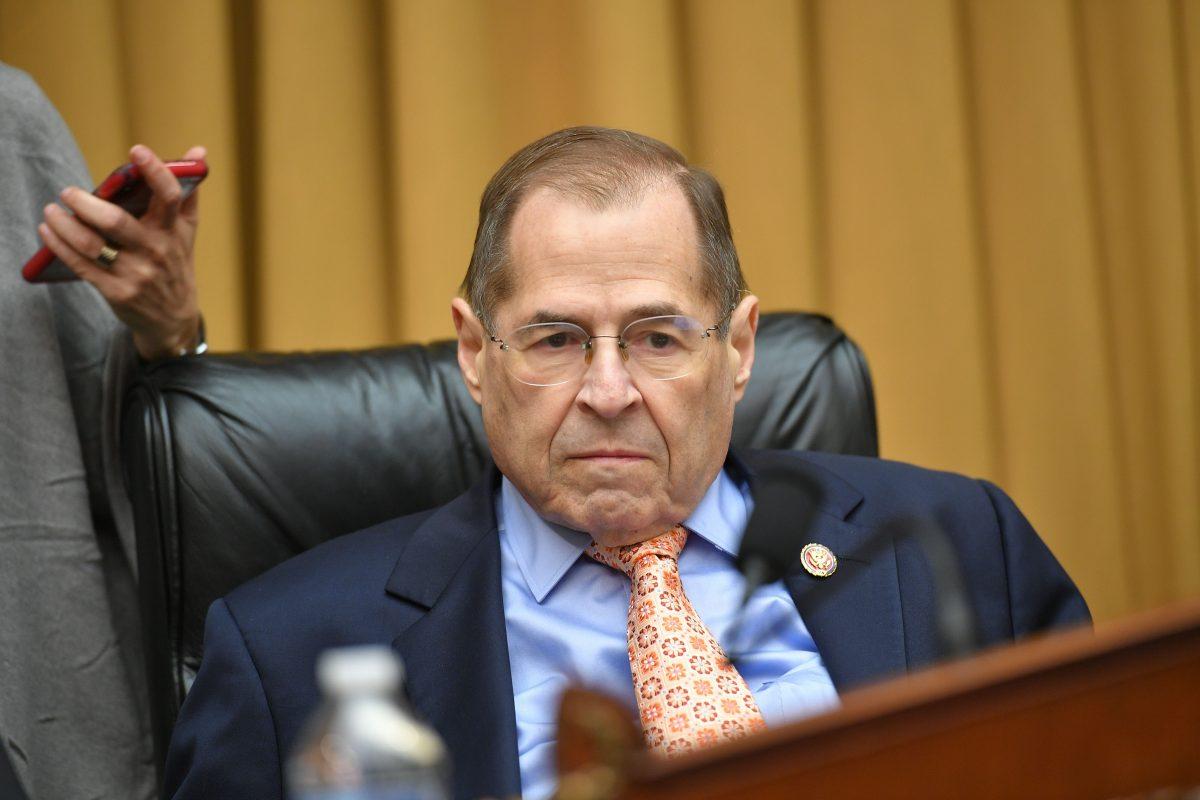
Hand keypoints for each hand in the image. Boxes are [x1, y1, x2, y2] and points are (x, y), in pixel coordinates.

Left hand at [38, 143, 205, 361]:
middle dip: (86, 203)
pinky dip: (60, 246)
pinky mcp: (116, 292)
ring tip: (51, 210)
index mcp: (173, 232)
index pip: (169, 198)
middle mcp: (156, 252)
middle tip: (68, 192)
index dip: (155, 172)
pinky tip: (49, 231)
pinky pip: (81, 265)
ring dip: (65, 225)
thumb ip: (187, 192)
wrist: (173, 319)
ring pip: (91, 244)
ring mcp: (135, 274)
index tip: (136, 151)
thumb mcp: (186, 232)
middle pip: (116, 222)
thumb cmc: (175, 265)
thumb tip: (199, 151)